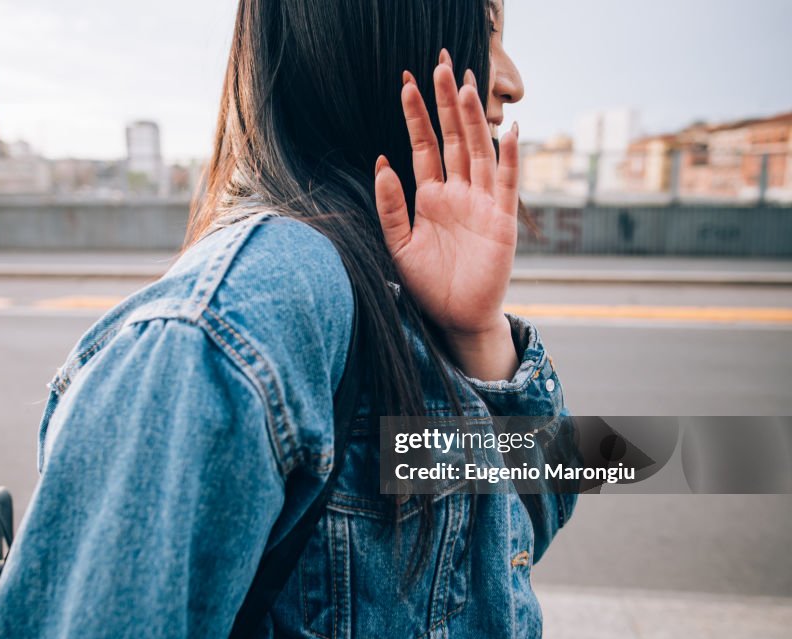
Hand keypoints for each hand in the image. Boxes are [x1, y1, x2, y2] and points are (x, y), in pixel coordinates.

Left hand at [375, 50, 519, 379]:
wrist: (456, 318)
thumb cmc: (429, 284)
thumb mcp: (398, 244)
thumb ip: (390, 206)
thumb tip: (381, 161)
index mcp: (431, 196)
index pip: (424, 147)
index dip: (416, 117)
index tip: (405, 85)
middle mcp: (458, 193)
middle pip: (454, 139)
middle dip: (446, 104)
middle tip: (440, 66)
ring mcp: (482, 203)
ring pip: (479, 152)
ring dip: (474, 120)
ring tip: (467, 87)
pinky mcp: (502, 221)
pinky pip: (507, 184)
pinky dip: (508, 158)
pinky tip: (509, 132)